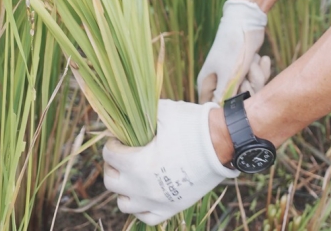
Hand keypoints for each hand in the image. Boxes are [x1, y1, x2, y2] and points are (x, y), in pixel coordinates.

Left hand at [102, 99, 236, 225]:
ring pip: (124, 204)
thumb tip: (125, 113)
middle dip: (113, 165)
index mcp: (137, 165)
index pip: (108, 156)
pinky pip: (146, 218)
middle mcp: (144, 189)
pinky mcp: (172, 209)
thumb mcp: (161, 113)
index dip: (112, 143)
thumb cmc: (192, 126)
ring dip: (123, 189)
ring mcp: (158, 202)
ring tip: (131, 174)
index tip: (120, 137)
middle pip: (111, 181)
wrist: (222, 144)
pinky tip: (144, 193)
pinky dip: (140, 207)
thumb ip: (139, 115)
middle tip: (123, 154)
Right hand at [196, 0, 270, 103]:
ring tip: (252, 62)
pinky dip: (261, 69)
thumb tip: (219, 113)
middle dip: (248, 90)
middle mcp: (220, 82)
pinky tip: (259, 58)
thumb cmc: (232, 48)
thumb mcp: (228, 75)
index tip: (236, 103)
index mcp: (207, 83)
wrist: (246, 23)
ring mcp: (235, 76)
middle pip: (236, 102)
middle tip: (246, 77)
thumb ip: (224, 97)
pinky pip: (259, 81)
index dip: (224, 110)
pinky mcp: (248, 71)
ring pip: (251, 91)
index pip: (211, 107)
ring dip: (257, 77)